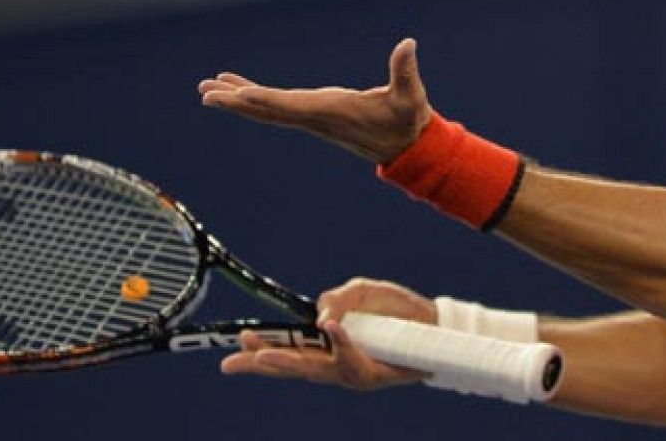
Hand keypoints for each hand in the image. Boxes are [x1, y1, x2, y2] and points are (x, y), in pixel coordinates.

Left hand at [198, 38, 432, 163]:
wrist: (408, 148)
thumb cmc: (408, 121)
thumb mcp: (410, 96)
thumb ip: (406, 70)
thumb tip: (408, 44)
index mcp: (331, 111)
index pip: (289, 106)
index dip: (263, 98)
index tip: (236, 94)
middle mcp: (314, 117)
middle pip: (266, 110)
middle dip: (235, 101)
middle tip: (204, 92)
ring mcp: (311, 117)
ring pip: (266, 110)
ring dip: (237, 100)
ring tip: (207, 90)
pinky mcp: (314, 114)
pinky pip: (276, 107)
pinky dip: (256, 97)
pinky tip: (240, 89)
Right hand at [221, 277, 435, 389]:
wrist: (432, 321)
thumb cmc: (394, 309)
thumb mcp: (361, 291)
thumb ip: (336, 298)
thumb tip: (320, 318)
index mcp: (327, 346)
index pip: (288, 352)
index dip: (260, 353)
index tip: (233, 351)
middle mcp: (335, 364)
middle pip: (293, 367)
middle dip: (264, 363)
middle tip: (236, 360)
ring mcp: (353, 372)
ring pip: (317, 369)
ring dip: (290, 360)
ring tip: (264, 354)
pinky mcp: (374, 374)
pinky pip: (352, 359)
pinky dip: (339, 342)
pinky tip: (328, 329)